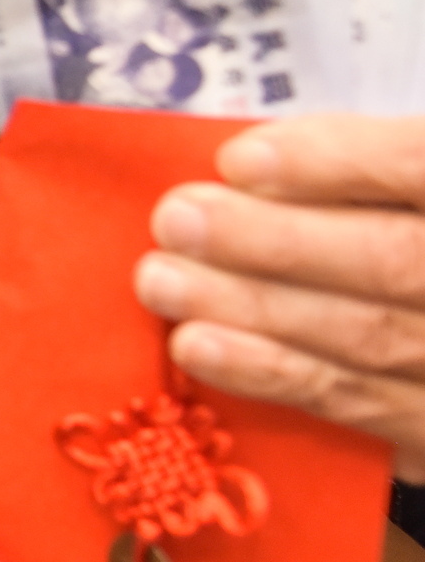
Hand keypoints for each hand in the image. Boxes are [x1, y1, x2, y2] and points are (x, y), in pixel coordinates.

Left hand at [135, 113, 424, 479]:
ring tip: (163, 281)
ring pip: (367, 334)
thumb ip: (346, 169)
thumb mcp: (394, 184)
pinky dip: (269, 371)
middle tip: (177, 220)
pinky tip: (197, 346)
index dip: (336, 161)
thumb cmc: (397, 227)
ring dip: (251, 306)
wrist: (420, 311)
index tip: (239, 161)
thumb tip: (241, 169)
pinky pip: (355, 400)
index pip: (421, 167)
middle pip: (395, 259)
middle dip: (274, 240)